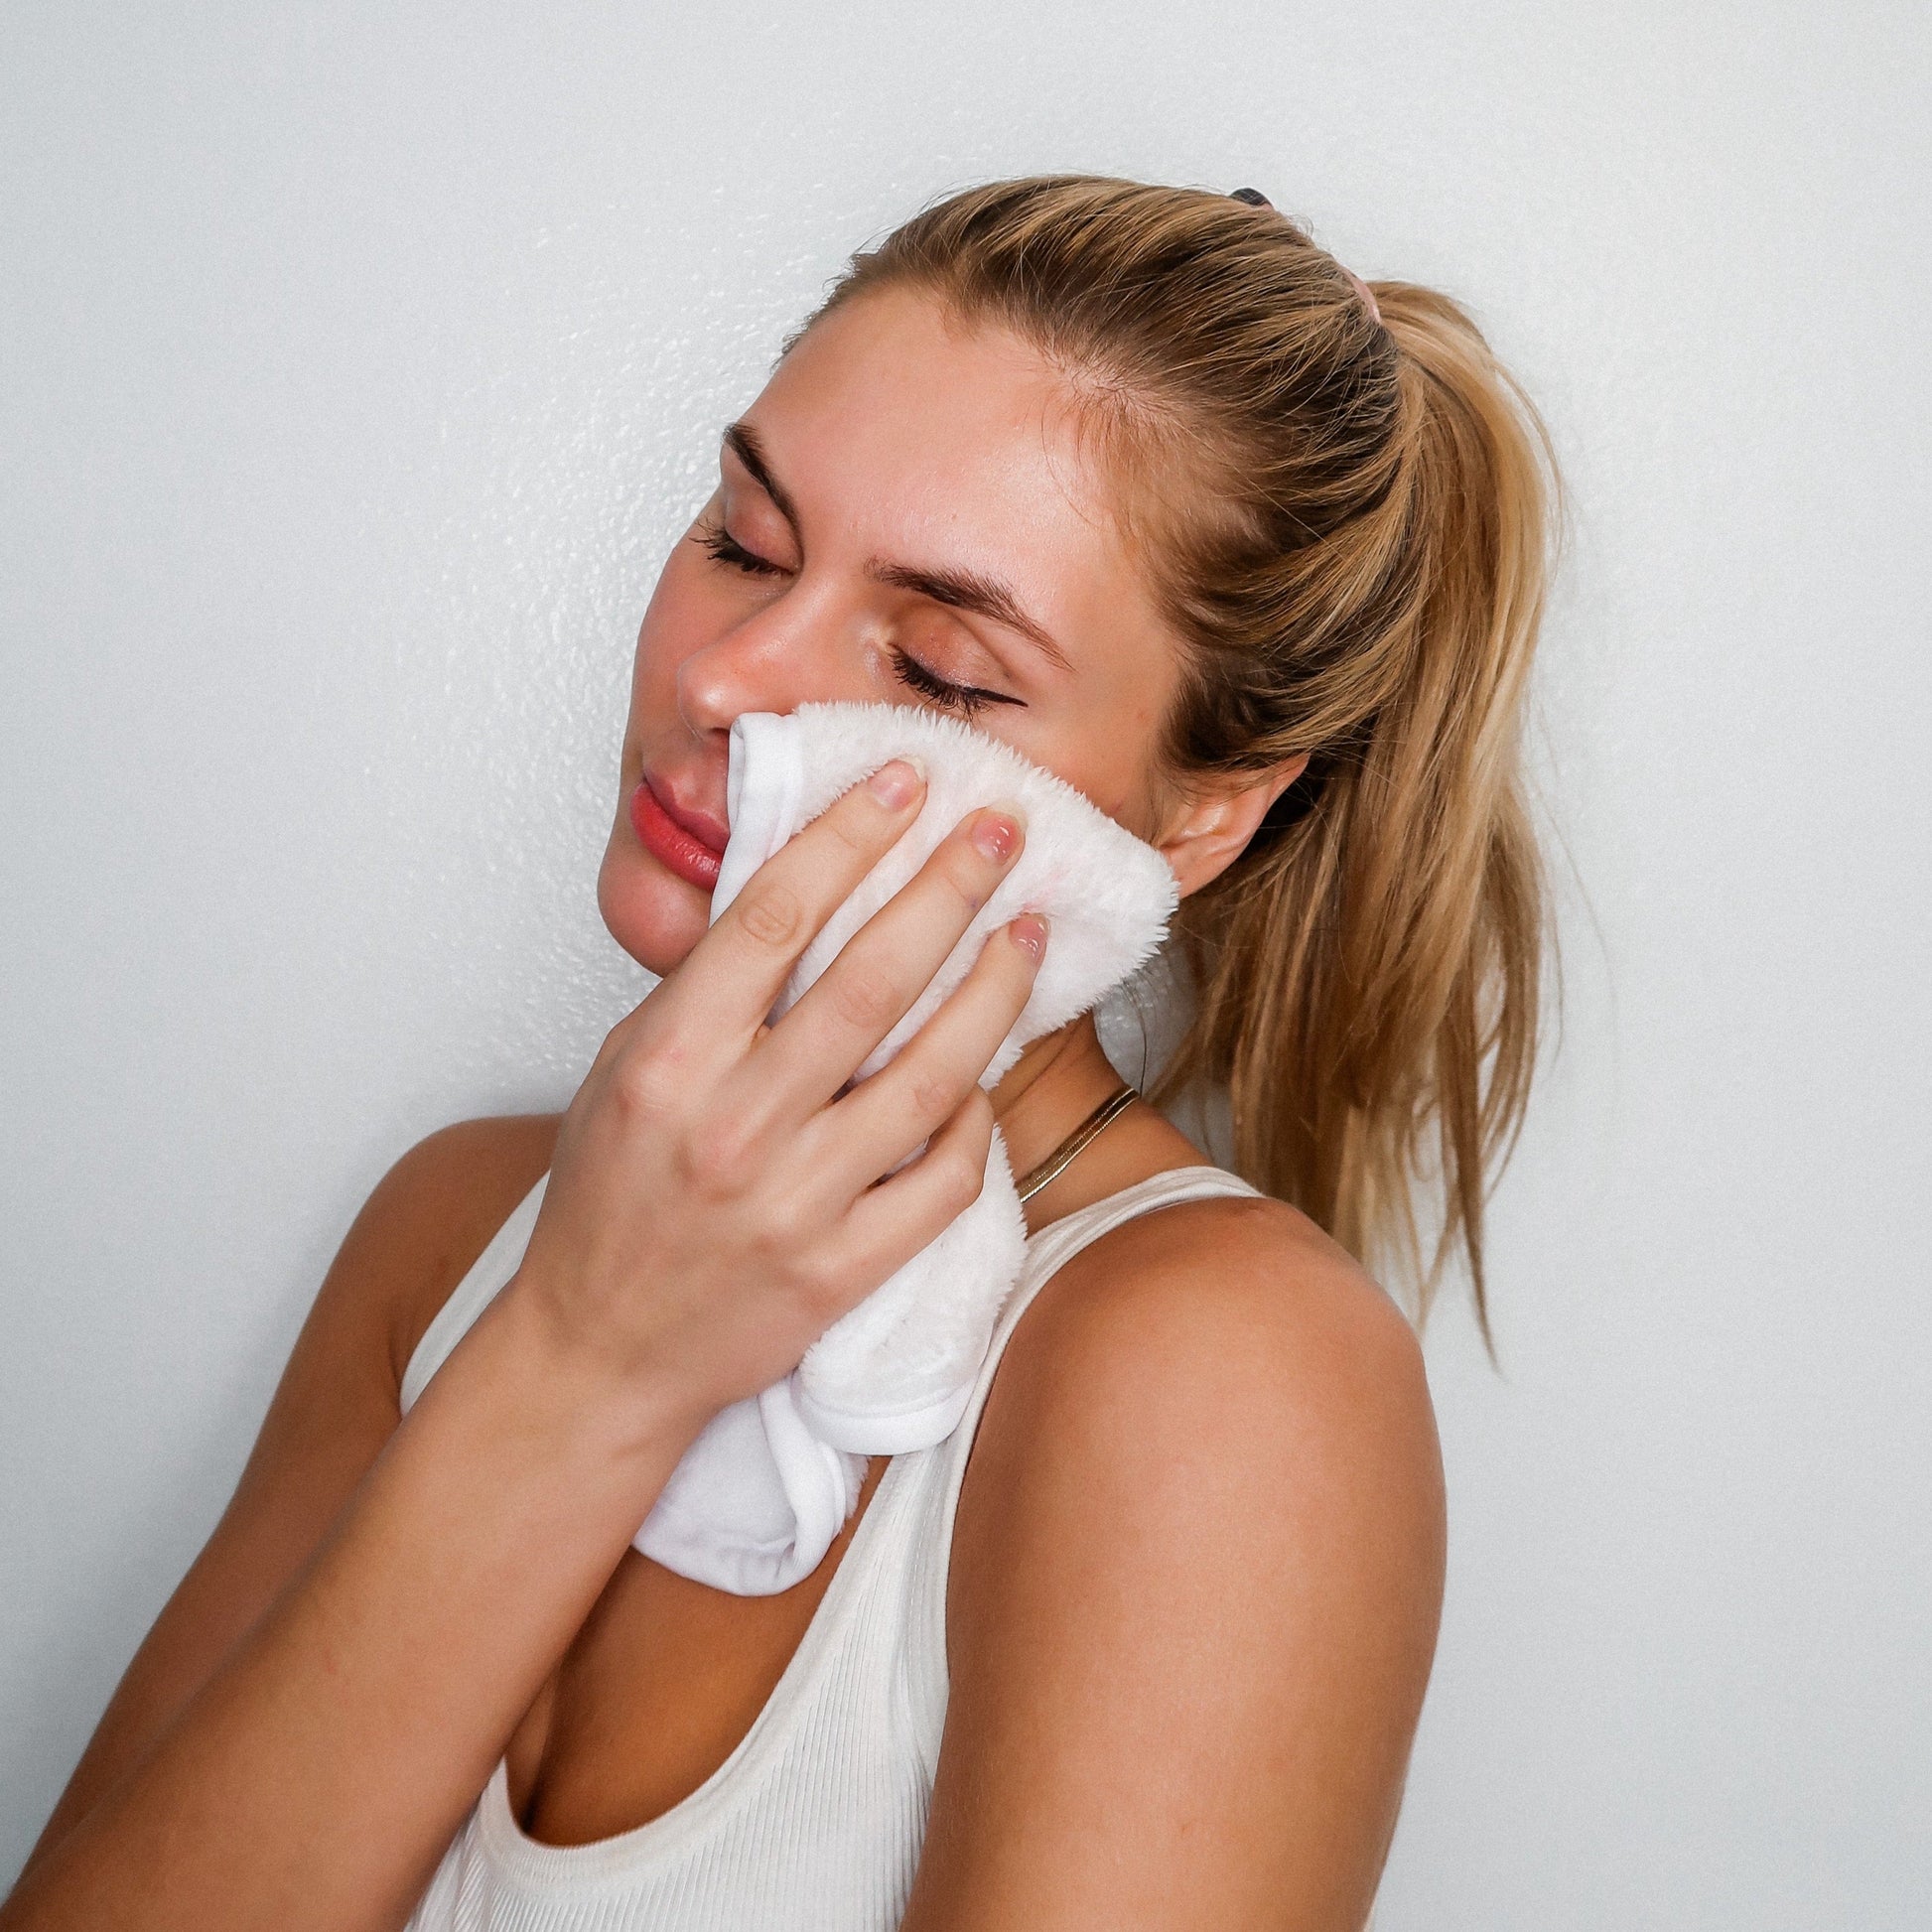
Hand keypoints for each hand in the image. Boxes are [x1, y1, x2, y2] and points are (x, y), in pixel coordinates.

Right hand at [510, 758, 1047, 1434]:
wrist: (600, 1353)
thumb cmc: (610, 1200)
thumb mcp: (626, 1069)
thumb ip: (707, 991)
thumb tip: (800, 889)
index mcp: (670, 1060)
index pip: (774, 919)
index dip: (849, 837)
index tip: (905, 781)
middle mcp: (735, 1125)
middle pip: (871, 981)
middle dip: (948, 889)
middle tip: (1002, 829)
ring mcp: (795, 1203)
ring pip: (931, 1077)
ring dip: (993, 992)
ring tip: (1028, 931)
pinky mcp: (841, 1271)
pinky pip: (940, 1181)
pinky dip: (974, 1122)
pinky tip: (987, 1074)